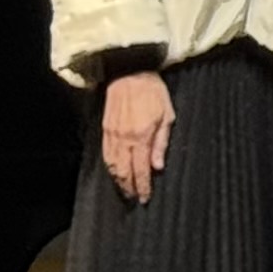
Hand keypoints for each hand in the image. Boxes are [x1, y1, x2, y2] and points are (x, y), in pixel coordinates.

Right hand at [100, 71, 173, 205]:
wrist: (129, 73)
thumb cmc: (153, 92)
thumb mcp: (167, 115)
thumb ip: (161, 143)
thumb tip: (158, 167)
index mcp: (141, 136)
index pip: (140, 169)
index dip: (142, 186)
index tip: (144, 198)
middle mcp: (124, 139)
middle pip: (124, 171)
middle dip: (128, 187)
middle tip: (134, 198)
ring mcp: (112, 135)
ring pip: (112, 165)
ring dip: (118, 180)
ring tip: (125, 189)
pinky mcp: (104, 129)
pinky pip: (105, 155)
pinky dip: (109, 167)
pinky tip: (114, 172)